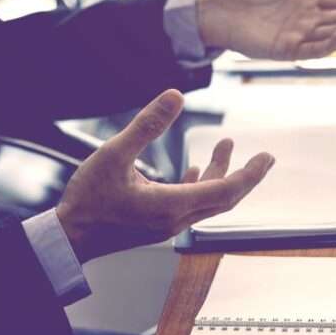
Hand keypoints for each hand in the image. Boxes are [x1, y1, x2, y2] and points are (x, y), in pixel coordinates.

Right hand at [56, 90, 273, 261]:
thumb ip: (147, 125)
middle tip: (264, 157)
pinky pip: (191, 205)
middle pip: (224, 197)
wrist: (68, 238)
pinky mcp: (158, 224)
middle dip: (246, 175)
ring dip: (220, 174)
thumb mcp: (114, 154)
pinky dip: (201, 185)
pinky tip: (196, 170)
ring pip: (207, 200)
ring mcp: (168, 224)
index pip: (226, 190)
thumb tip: (174, 96)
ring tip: (224, 145)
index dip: (250, 173)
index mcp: (171, 204)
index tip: (267, 157)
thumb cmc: (88, 201)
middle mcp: (176, 219)